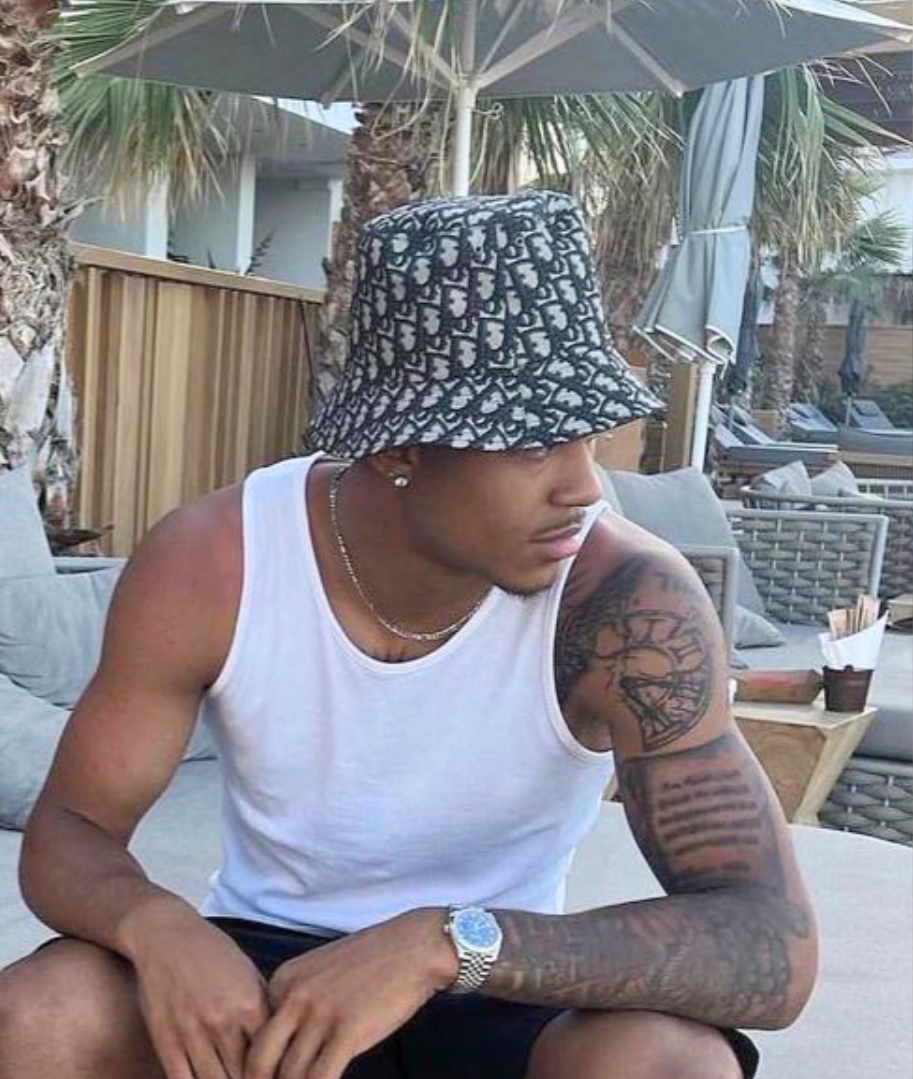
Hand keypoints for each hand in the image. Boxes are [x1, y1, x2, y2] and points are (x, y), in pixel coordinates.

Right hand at [126, 900, 270, 1078]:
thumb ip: (264, 1007)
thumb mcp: (248, 972)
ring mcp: (192, 1034)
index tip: (279, 1076)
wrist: (166, 935)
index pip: (273, 1056)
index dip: (277, 1073)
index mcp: (249, 1003)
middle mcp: (223, 1021)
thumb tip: (284, 1037)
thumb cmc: (212, 951)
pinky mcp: (166, 1042)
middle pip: (245, 1077)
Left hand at [245, 909, 456, 1078]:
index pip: (255, 1034)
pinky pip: (320, 1078)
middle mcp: (295, 996)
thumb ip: (298, 1000)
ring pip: (290, 1074)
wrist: (413, 947)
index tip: (267, 1077)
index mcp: (284, 980)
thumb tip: (287, 1042)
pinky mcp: (347, 1031)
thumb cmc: (372, 959)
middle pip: (260, 1059)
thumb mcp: (321, 970)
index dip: (259, 1066)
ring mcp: (320, 1014)